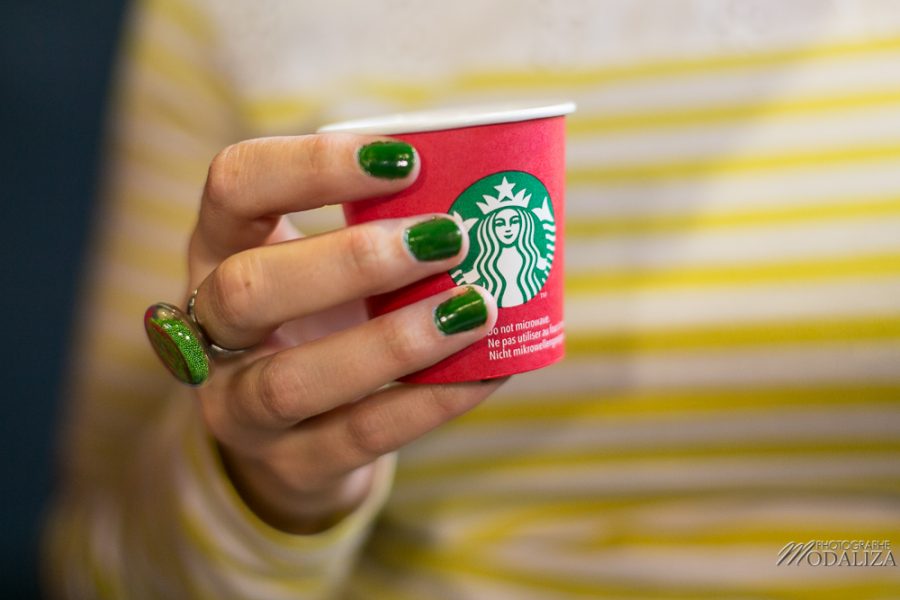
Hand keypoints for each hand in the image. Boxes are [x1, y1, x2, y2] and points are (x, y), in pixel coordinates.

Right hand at [185, 135, 500, 532]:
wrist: (295, 431)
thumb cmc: (324, 318)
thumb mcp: (326, 262)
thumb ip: (379, 228)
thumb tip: (487, 196)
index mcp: (219, 248)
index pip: (234, 184)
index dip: (313, 165)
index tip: (406, 159)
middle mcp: (210, 328)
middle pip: (249, 288)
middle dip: (354, 261)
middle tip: (450, 237)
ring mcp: (239, 406)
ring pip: (292, 381)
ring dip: (393, 341)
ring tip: (475, 308)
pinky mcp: (290, 464)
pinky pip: (357, 436)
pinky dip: (427, 403)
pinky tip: (485, 373)